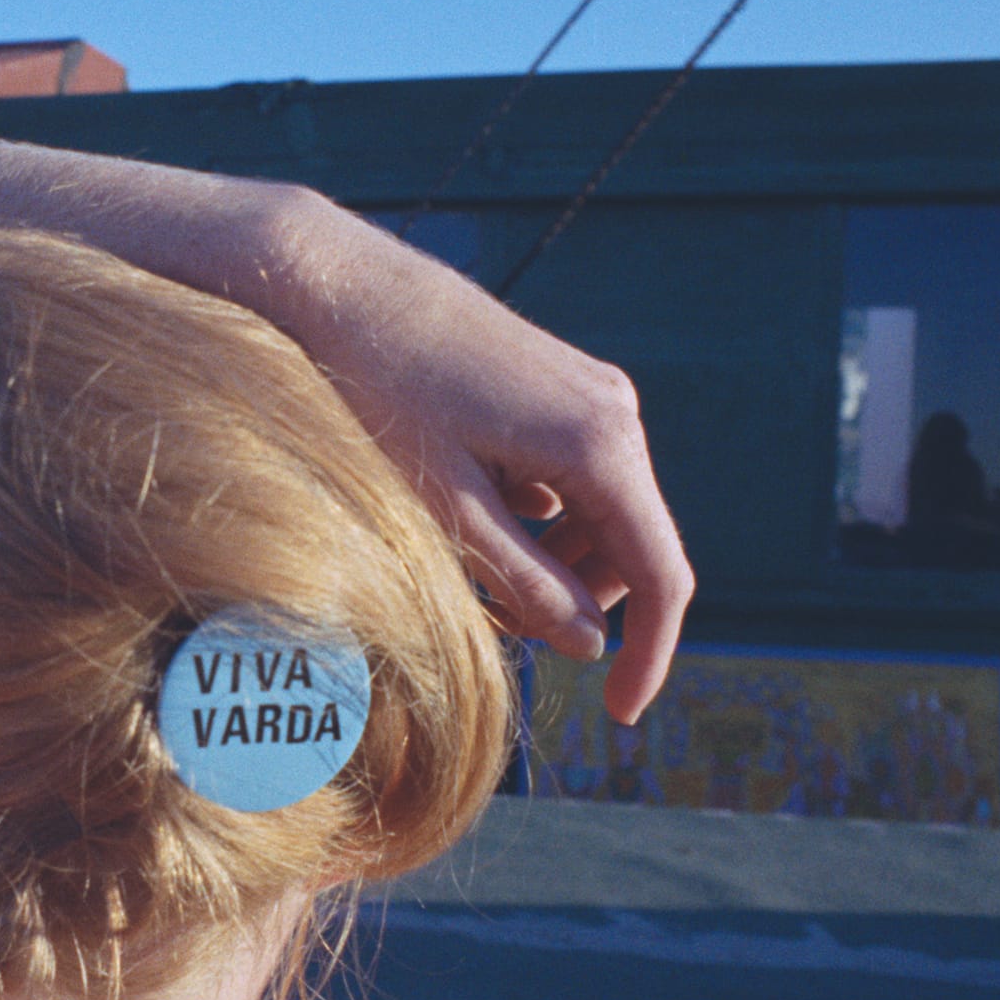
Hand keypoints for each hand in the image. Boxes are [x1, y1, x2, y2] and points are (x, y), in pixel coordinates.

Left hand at [253, 192, 693, 724]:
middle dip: (581, 603)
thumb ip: (524, 582)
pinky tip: (462, 506)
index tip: (620, 717)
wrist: (337, 281)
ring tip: (469, 569)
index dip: (651, 656)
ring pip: (600, 512)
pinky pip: (570, 473)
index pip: (662, 575)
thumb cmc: (380, 392)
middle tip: (498, 628)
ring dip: (554, 561)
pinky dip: (534, 515)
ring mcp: (589, 390)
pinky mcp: (556, 382)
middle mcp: (613, 411)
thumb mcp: (446, 507)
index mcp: (599, 443)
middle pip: (632, 545)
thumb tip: (589, 646)